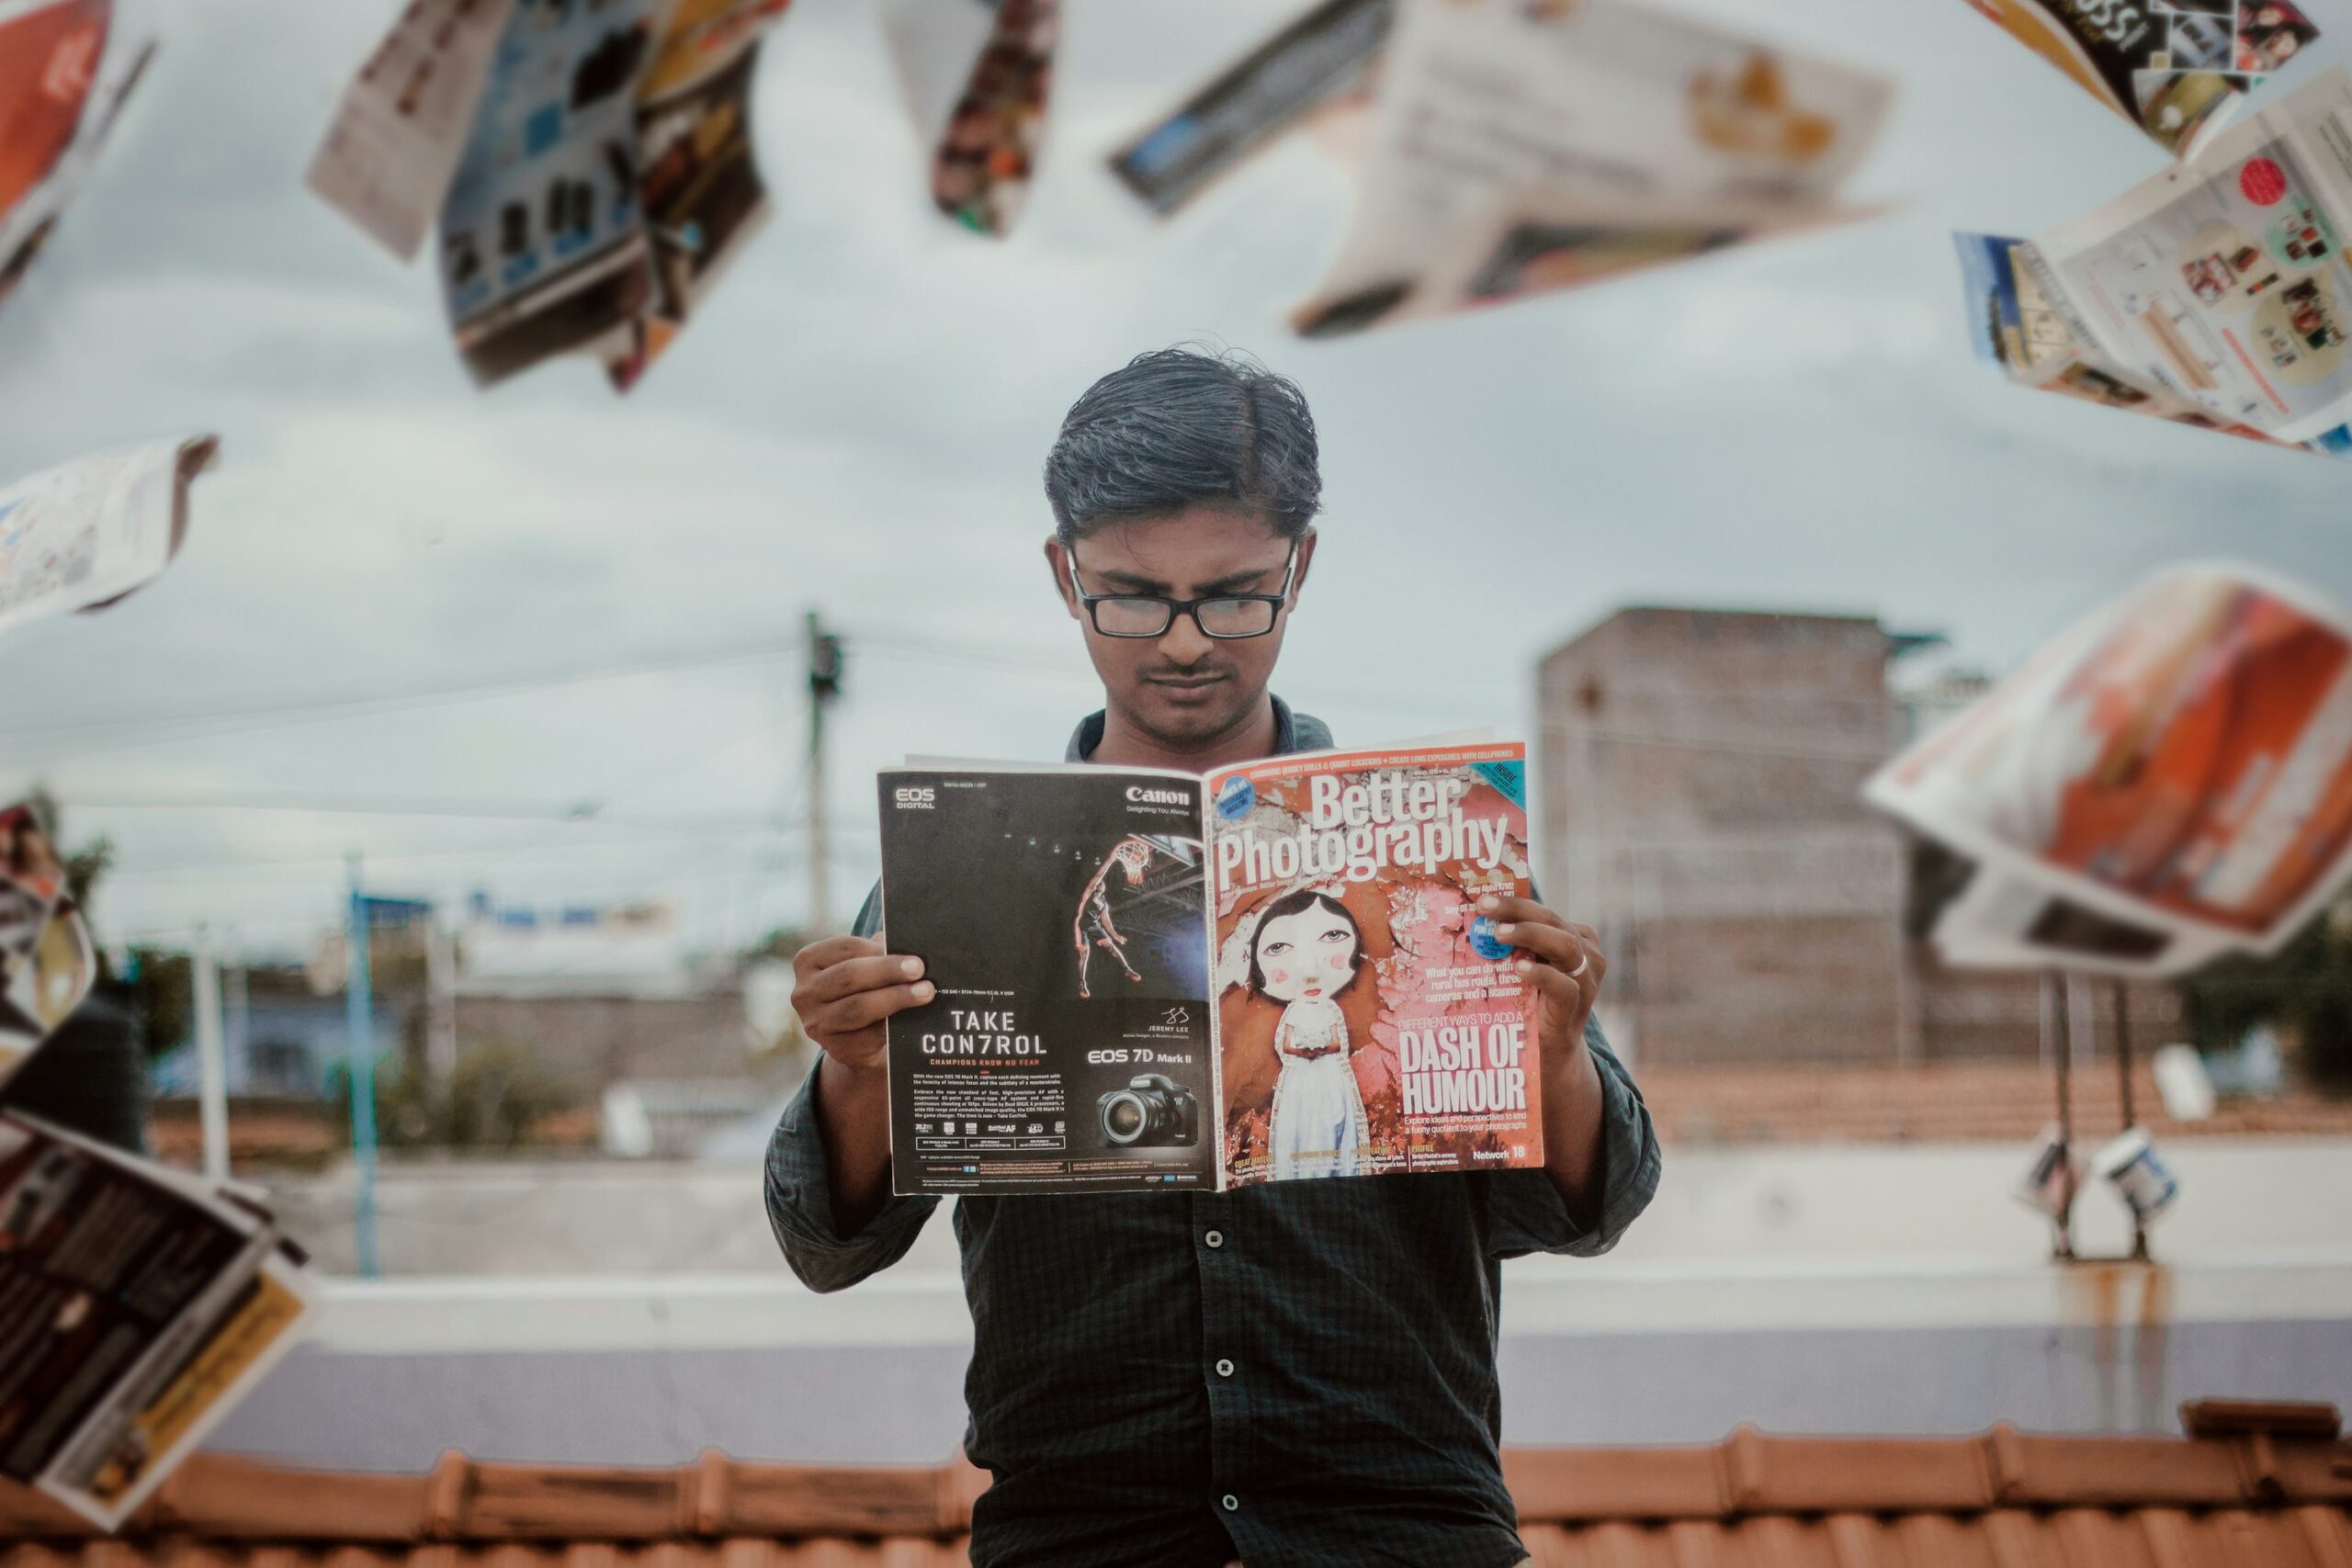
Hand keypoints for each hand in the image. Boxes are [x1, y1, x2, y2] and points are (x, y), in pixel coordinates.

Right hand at [790, 935, 934, 1075]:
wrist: (858, 1038)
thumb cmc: (865, 989)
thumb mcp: (866, 965)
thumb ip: (880, 951)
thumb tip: (909, 941)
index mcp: (808, 961)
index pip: (844, 948)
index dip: (878, 949)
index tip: (907, 951)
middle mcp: (805, 992)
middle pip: (849, 975)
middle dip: (887, 971)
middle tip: (919, 969)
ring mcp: (816, 1023)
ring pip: (858, 1007)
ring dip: (895, 998)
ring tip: (925, 992)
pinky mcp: (836, 1048)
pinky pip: (868, 1035)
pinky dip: (893, 1024)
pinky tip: (912, 1018)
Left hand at [1478, 894, 1603, 1063]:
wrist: (1549, 1051)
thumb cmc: (1531, 1002)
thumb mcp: (1523, 966)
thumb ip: (1511, 946)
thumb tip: (1471, 920)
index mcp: (1575, 937)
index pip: (1544, 911)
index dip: (1515, 902)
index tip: (1483, 898)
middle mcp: (1587, 954)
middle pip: (1553, 921)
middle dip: (1517, 911)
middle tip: (1484, 907)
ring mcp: (1586, 980)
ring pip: (1565, 946)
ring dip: (1529, 934)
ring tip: (1499, 934)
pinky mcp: (1578, 1006)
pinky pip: (1564, 986)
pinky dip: (1541, 974)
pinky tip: (1519, 968)